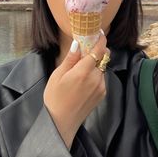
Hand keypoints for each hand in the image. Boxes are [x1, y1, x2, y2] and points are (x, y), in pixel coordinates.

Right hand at [43, 33, 108, 148]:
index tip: (98, 33)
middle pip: (102, 57)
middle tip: (85, 50)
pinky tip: (83, 80)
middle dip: (96, 51)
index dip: (100, 39)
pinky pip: (101, 78)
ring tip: (80, 69)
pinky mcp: (102, 94)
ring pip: (102, 67)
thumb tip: (78, 43)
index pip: (98, 50)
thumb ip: (71, 58)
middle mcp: (95, 78)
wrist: (61, 123)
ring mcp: (101, 87)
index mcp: (83, 72)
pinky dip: (95, 74)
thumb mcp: (58, 75)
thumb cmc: (55, 97)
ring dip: (95, 64)